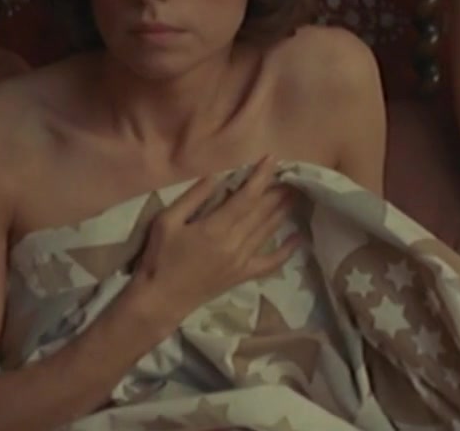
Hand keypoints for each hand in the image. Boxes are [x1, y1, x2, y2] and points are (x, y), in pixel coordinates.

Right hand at [128, 155, 300, 329]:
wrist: (160, 300)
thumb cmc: (159, 258)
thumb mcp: (166, 221)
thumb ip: (193, 197)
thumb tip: (216, 175)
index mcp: (215, 228)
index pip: (246, 197)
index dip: (261, 177)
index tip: (272, 159)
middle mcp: (234, 243)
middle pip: (262, 211)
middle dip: (278, 190)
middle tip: (292, 173)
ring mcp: (242, 261)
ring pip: (268, 230)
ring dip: (283, 210)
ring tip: (296, 192)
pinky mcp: (243, 275)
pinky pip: (270, 263)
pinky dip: (286, 251)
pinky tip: (299, 237)